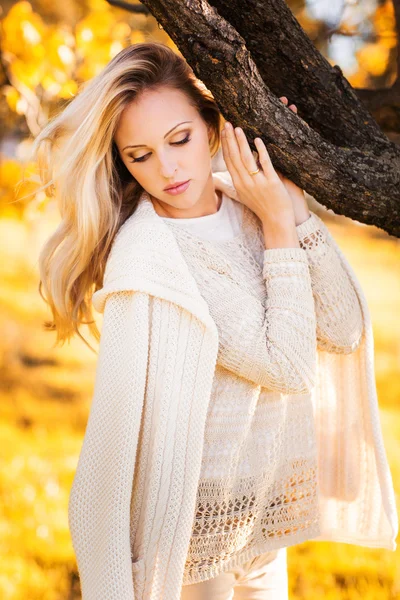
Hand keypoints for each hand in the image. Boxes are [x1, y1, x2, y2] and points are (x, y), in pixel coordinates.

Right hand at [214, 97, 310, 225]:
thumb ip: (243, 180)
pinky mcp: (271, 183)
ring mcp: (257, 183)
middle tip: (228, 124)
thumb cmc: (263, 206)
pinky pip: (265, 164)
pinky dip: (261, 151)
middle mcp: (245, 183)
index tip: (223, 132)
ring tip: (238, 128)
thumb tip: (239, 167)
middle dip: (230, 140)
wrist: (276, 220)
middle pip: (235, 157)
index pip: (229, 161)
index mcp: (239, 184)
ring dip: (241, 142)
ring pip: (247, 159)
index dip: (226, 145)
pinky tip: (258, 140)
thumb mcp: (247, 194)